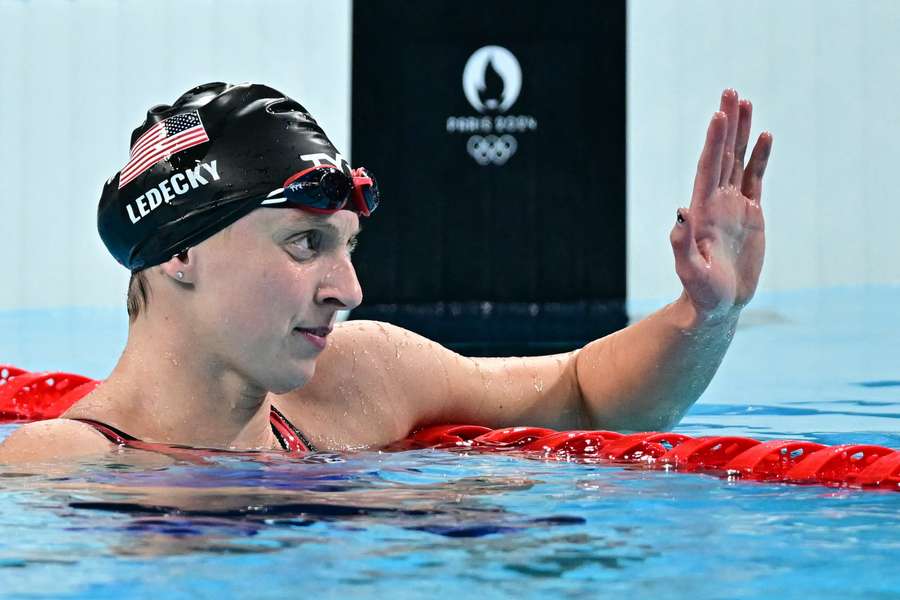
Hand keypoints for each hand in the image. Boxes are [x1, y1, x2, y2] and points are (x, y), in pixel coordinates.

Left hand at [670, 89, 772, 318]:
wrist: (717, 305)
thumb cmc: (701, 293)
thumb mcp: (690, 272)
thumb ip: (682, 247)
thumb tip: (678, 215)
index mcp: (702, 211)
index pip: (708, 169)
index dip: (713, 142)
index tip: (717, 116)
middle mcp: (715, 202)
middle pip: (722, 155)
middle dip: (726, 124)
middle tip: (730, 91)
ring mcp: (733, 206)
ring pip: (737, 160)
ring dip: (741, 132)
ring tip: (744, 102)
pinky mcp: (750, 214)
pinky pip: (755, 179)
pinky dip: (759, 158)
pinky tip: (764, 137)